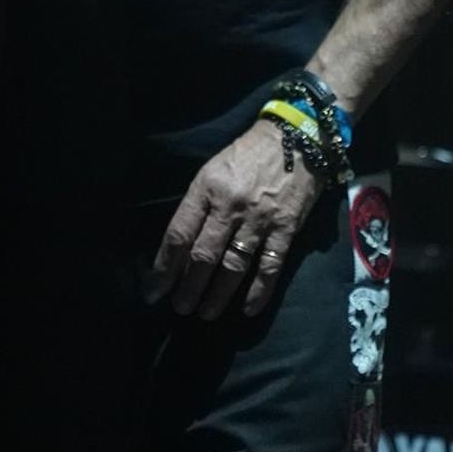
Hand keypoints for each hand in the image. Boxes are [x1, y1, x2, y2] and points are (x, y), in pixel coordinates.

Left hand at [147, 120, 324, 320]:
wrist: (296, 138)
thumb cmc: (247, 155)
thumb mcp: (213, 170)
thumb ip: (199, 205)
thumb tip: (181, 246)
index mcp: (207, 188)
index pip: (179, 233)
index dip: (165, 265)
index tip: (156, 289)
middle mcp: (229, 205)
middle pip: (203, 256)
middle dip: (188, 287)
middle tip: (180, 308)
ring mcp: (259, 218)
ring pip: (233, 266)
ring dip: (217, 295)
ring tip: (205, 313)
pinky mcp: (286, 228)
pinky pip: (269, 267)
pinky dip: (258, 292)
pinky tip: (247, 309)